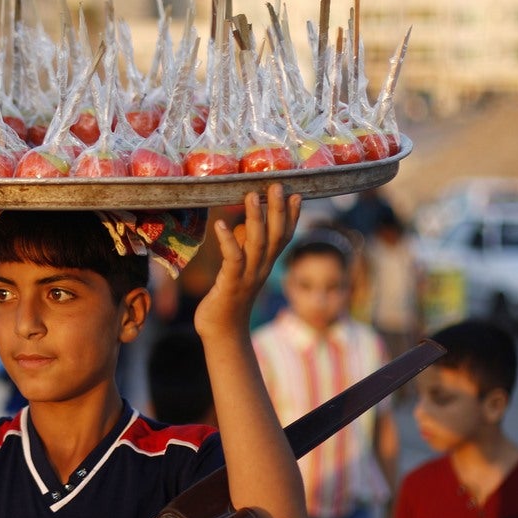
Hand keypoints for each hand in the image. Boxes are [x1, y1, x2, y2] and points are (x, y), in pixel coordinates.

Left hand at [194, 186, 300, 336]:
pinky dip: (228, 240)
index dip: (292, 216)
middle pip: (276, 235)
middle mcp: (262, 269)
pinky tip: (220, 224)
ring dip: (255, 217)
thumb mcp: (238, 270)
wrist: (222, 332)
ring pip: (257, 243)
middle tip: (278, 184)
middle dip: (277, 209)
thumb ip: (243, 250)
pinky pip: (233, 258)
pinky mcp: (232, 283)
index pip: (284, 237)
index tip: (296, 194)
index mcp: (265, 265)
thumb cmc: (227, 298)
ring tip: (251, 195)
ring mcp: (248, 276)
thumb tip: (240, 226)